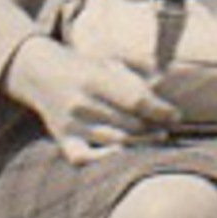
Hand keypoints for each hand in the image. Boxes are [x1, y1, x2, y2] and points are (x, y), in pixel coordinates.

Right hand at [3, 36, 177, 162]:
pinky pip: (84, 158)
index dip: (159, 111)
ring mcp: (71, 124)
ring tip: (158, 138)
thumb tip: (169, 74)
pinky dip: (105, 160)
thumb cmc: (85, 66)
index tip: (176, 115)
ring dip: (141, 143)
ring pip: (114, 141)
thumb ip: (139, 64)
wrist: (40, 73)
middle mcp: (81, 103)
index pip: (135, 101)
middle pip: (129, 124)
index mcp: (94, 78)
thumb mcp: (110, 57)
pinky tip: (124, 154)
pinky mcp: (63, 139)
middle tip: (170, 128)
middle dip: (154, 127)